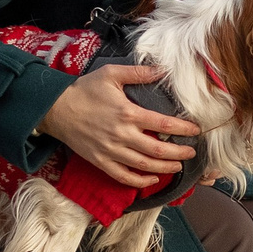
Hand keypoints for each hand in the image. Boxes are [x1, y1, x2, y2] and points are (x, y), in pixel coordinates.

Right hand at [39, 66, 201, 184]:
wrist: (57, 109)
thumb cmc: (84, 90)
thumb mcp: (111, 74)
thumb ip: (138, 72)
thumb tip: (162, 69)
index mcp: (128, 113)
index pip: (164, 124)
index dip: (183, 129)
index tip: (195, 130)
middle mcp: (122, 135)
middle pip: (158, 150)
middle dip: (179, 153)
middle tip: (192, 152)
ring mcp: (111, 151)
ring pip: (144, 166)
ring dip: (165, 168)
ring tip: (178, 166)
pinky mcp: (100, 162)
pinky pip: (123, 177)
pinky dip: (140, 181)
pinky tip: (152, 179)